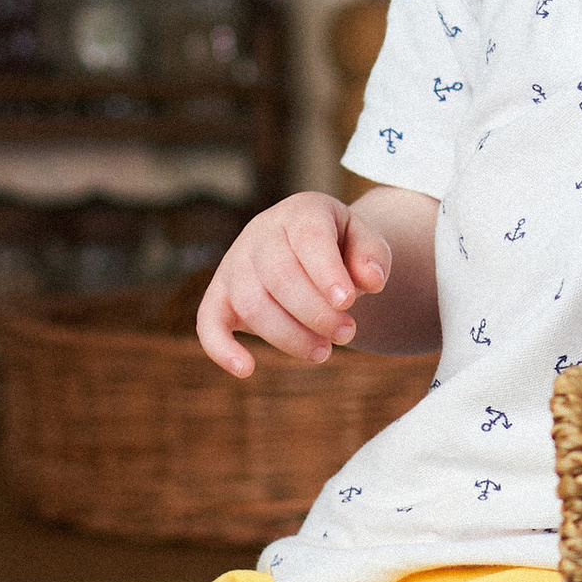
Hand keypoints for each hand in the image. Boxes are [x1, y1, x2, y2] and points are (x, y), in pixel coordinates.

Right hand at [196, 194, 389, 379]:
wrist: (313, 253)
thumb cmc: (342, 250)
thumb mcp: (365, 242)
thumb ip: (373, 256)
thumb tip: (371, 280)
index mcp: (300, 212)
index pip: (308, 237)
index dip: (326, 271)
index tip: (347, 302)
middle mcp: (261, 233)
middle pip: (279, 275)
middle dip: (316, 313)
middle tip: (348, 333)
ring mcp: (235, 264)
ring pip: (251, 303)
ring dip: (288, 336)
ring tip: (324, 352)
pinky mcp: (219, 296)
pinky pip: (208, 321)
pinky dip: (221, 348)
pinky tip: (246, 369)